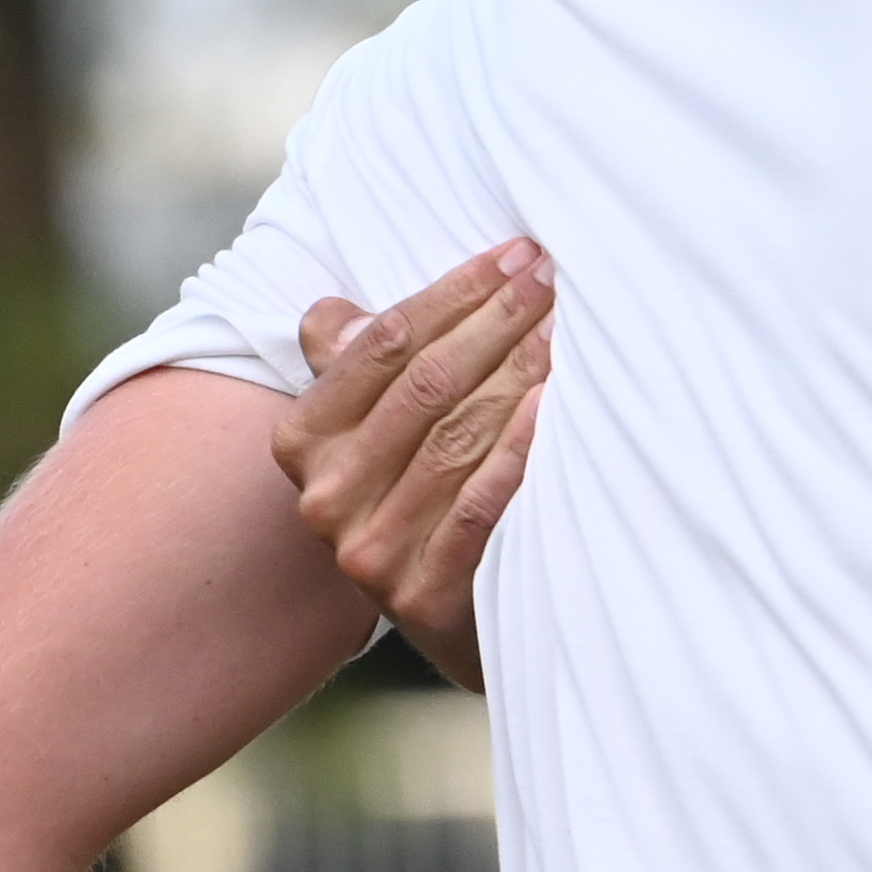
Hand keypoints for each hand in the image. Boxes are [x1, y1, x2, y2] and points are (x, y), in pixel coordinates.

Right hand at [269, 238, 556, 691]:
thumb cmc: (421, 490)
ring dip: (519, 372)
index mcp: (302, 439)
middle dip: (497, 320)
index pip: (381, 345)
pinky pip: (478, 507)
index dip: (454, 293)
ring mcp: (369, 551)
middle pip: (425, 385)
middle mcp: (324, 496)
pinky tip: (553, 406)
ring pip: (456, 438)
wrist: (453, 618)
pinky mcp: (421, 598)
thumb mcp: (373, 425)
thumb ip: (353, 363)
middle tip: (554, 277)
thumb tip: (336, 312)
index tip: (517, 254)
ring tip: (569, 327)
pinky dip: (519, 451)